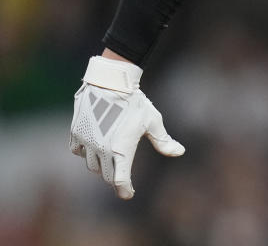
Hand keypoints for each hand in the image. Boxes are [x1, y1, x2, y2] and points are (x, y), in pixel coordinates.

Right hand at [69, 55, 184, 198]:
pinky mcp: (77, 132)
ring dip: (101, 166)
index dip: (125, 190)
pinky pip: (78, 151)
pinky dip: (86, 153)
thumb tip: (180, 152)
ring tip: (111, 160)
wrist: (111, 82)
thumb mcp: (153, 122)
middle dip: (115, 179)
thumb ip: (164, 141)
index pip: (120, 180)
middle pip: (106, 175)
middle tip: (123, 178)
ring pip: (92, 165)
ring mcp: (87, 141)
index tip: (129, 193)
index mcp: (121, 150)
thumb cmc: (135, 103)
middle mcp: (101, 149)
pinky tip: (95, 147)